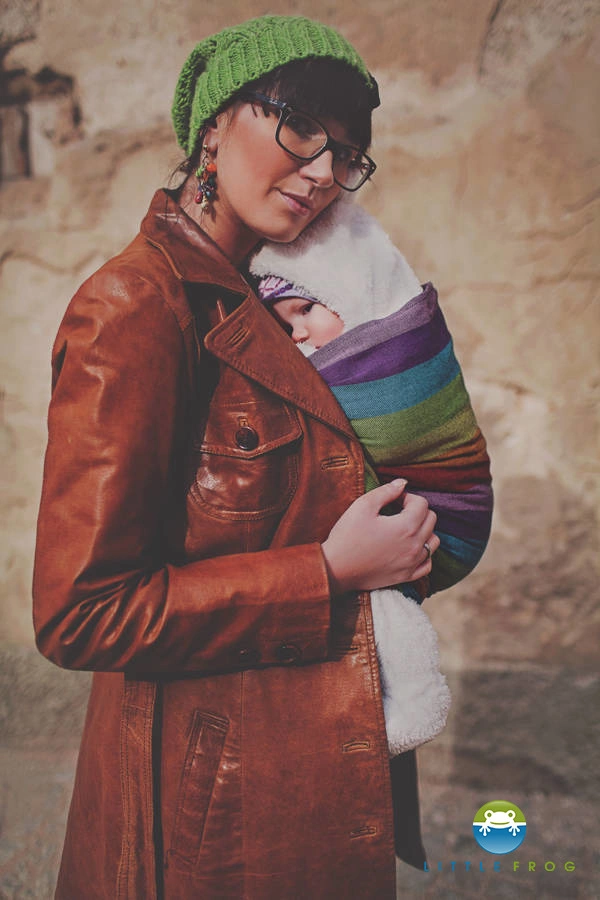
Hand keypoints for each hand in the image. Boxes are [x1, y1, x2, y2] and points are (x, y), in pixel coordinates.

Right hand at [321, 479, 439, 593]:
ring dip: (424, 531)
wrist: (336, 569)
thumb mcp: (363, 506)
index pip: (422, 503)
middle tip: (398, 511)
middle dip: (417, 511)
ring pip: (433, 541)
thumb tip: (403, 483)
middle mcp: (414, 546)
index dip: (407, 497)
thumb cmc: (347, 536)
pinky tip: (411, 548)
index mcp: (405, 527)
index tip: (394, 500)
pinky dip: (424, 553)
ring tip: (405, 529)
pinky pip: (427, 564)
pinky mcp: (406, 576)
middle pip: (431, 520)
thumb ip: (386, 491)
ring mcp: (412, 563)